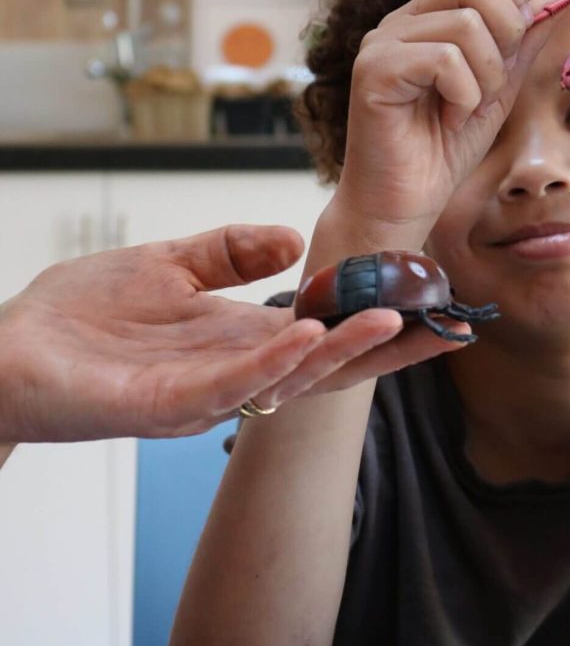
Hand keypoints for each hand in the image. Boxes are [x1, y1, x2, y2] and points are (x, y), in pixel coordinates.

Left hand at [0, 224, 460, 442]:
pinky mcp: (169, 405)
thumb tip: (293, 240)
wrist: (7, 348)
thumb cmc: (83, 313)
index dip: (377, 322)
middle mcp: (238, 371)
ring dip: (344, 350)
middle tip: (448, 325)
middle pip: (328, 365)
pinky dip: (275, 362)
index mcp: (242, 338)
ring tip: (393, 318)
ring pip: (292, 376)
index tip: (432, 305)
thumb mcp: (170, 262)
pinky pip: (233, 383)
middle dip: (389, 349)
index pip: (325, 332)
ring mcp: (208, 393)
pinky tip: (308, 332)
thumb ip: (232, 251)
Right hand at [336, 0, 556, 247]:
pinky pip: (445, 60)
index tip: (509, 57)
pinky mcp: (374, 71)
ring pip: (465, 24)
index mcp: (425, 20)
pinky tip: (448, 122)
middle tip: (491, 82)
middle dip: (504, 29)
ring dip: (485, 78)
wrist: (403, 205)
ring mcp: (382, 43)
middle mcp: (400, 22)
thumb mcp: (496, 93)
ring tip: (464, 111)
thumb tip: (551, 3)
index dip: (509, 3)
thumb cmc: (443, 153)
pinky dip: (463, 97)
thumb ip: (519, 49)